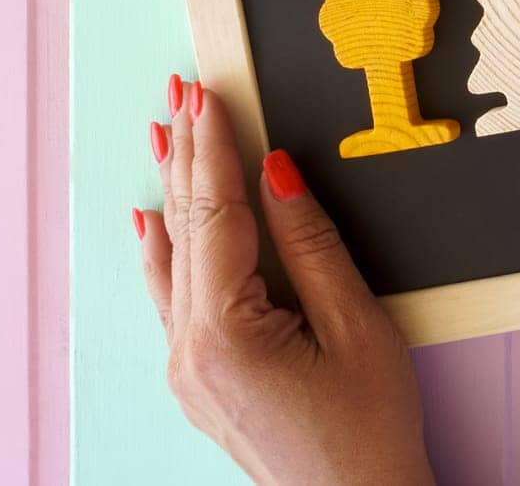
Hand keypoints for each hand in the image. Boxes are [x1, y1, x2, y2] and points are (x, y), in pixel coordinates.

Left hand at [135, 79, 435, 483]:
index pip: (217, 214)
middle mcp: (189, 350)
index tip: (209, 92)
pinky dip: (163, 252)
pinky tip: (150, 224)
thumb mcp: (356, 326)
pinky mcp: (199, 380)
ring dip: (172, 192)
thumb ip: (309, 244)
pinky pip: (171, 299)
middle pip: (187, 229)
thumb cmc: (368, 430)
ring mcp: (186, 369)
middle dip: (188, 154)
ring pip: (173, 260)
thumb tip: (275, 172)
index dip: (216, 147)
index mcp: (225, 333)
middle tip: (183, 89)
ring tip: (161, 133)